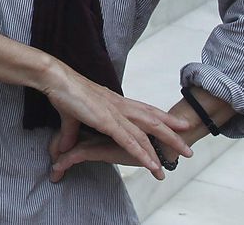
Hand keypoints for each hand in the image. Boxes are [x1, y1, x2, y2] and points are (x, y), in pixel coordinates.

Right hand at [40, 63, 192, 181]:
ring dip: (165, 143)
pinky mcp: (106, 121)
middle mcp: (119, 105)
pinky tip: (152, 164)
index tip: (177, 123)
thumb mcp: (71, 116)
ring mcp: (115, 113)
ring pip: (147, 131)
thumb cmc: (63, 91)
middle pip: (152, 118)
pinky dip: (142, 154)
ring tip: (181, 154)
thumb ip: (72, 132)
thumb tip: (66, 146)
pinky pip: (129, 141)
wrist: (55, 79)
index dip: (161, 116)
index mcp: (114, 101)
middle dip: (172, 131)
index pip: (144, 108)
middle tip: (188, 141)